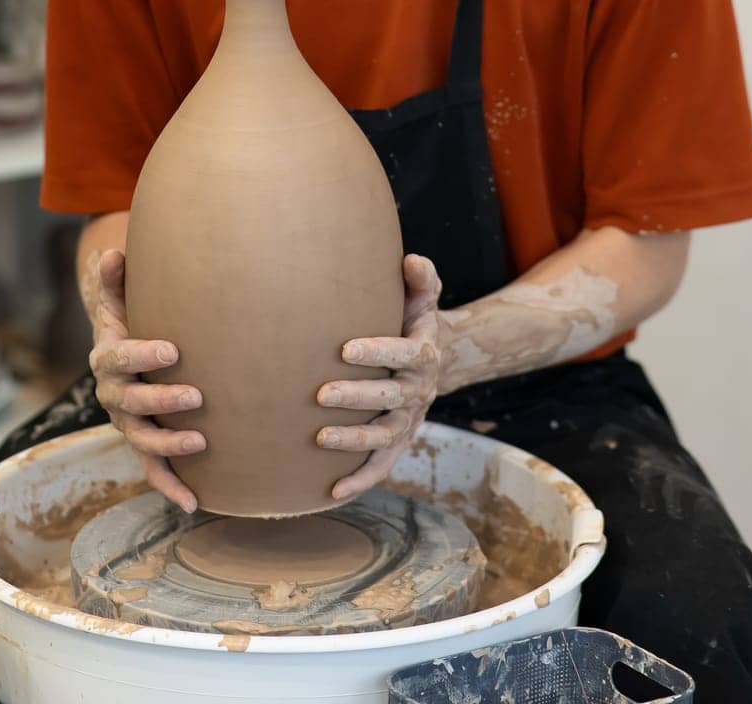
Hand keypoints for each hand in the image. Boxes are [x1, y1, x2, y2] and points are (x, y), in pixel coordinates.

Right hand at [87, 248, 204, 511]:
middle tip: (196, 394)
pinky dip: (171, 487)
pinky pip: (153, 469)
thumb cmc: (127, 324)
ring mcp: (128, 424)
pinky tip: (194, 502)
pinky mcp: (144, 445)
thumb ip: (115, 281)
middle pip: (131, 403)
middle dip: (162, 401)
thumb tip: (112, 252)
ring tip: (202, 440)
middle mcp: (113, 396)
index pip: (119, 358)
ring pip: (143, 439)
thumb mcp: (118, 302)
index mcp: (107, 359)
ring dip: (169, 443)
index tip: (173, 349)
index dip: (142, 355)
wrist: (123, 361)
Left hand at [316, 253, 442, 503]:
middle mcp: (418, 392)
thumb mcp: (424, 298)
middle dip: (355, 397)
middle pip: (388, 398)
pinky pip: (381, 466)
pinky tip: (331, 491)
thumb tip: (411, 260)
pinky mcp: (398, 442)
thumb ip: (422, 279)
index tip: (345, 348)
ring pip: (382, 436)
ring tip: (319, 438)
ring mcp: (408, 420)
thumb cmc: (414, 321)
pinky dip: (360, 480)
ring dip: (353, 441)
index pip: (402, 354)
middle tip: (321, 394)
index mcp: (423, 355)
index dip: (377, 352)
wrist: (432, 359)